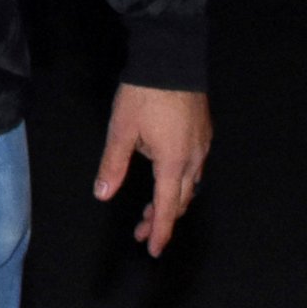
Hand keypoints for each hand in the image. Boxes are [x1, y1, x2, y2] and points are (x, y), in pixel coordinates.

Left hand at [93, 84, 211, 256]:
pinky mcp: (203, 131)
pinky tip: (167, 177)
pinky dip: (180, 182)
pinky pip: (195, 167)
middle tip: (141, 231)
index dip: (159, 231)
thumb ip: (113, 165)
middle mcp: (194, 158)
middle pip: (180, 200)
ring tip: (151, 210)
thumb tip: (103, 194)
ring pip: (190, 184)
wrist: (172, 58)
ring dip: (171, 201)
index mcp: (173, 163)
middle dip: (161, 219)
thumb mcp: (121, 130)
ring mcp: (202, 144)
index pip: (167, 208)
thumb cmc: (144, 94)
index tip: (152, 250)